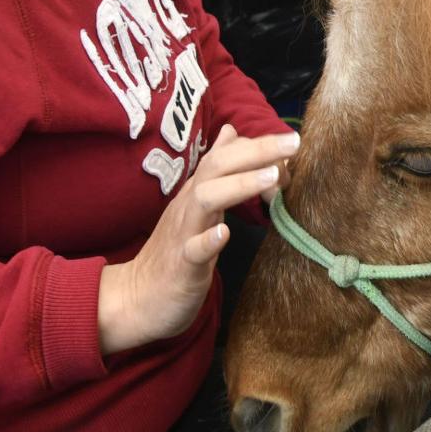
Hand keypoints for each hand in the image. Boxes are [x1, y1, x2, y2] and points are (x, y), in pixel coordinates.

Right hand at [97, 125, 299, 355]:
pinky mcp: (181, 267)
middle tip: (293, 142)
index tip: (291, 144)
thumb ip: (217, 172)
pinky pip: (193, 250)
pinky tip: (225, 232)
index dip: (259, 146)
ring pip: (206, 199)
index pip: (225, 155)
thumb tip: (231, 133)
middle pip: (218, 167)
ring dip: (239, 185)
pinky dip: (208, 240)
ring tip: (271, 176)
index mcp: (197, 192)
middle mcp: (189, 206)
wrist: (137, 298)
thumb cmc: (175, 251)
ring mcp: (183, 235)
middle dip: (257, 151)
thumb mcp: (198, 205)